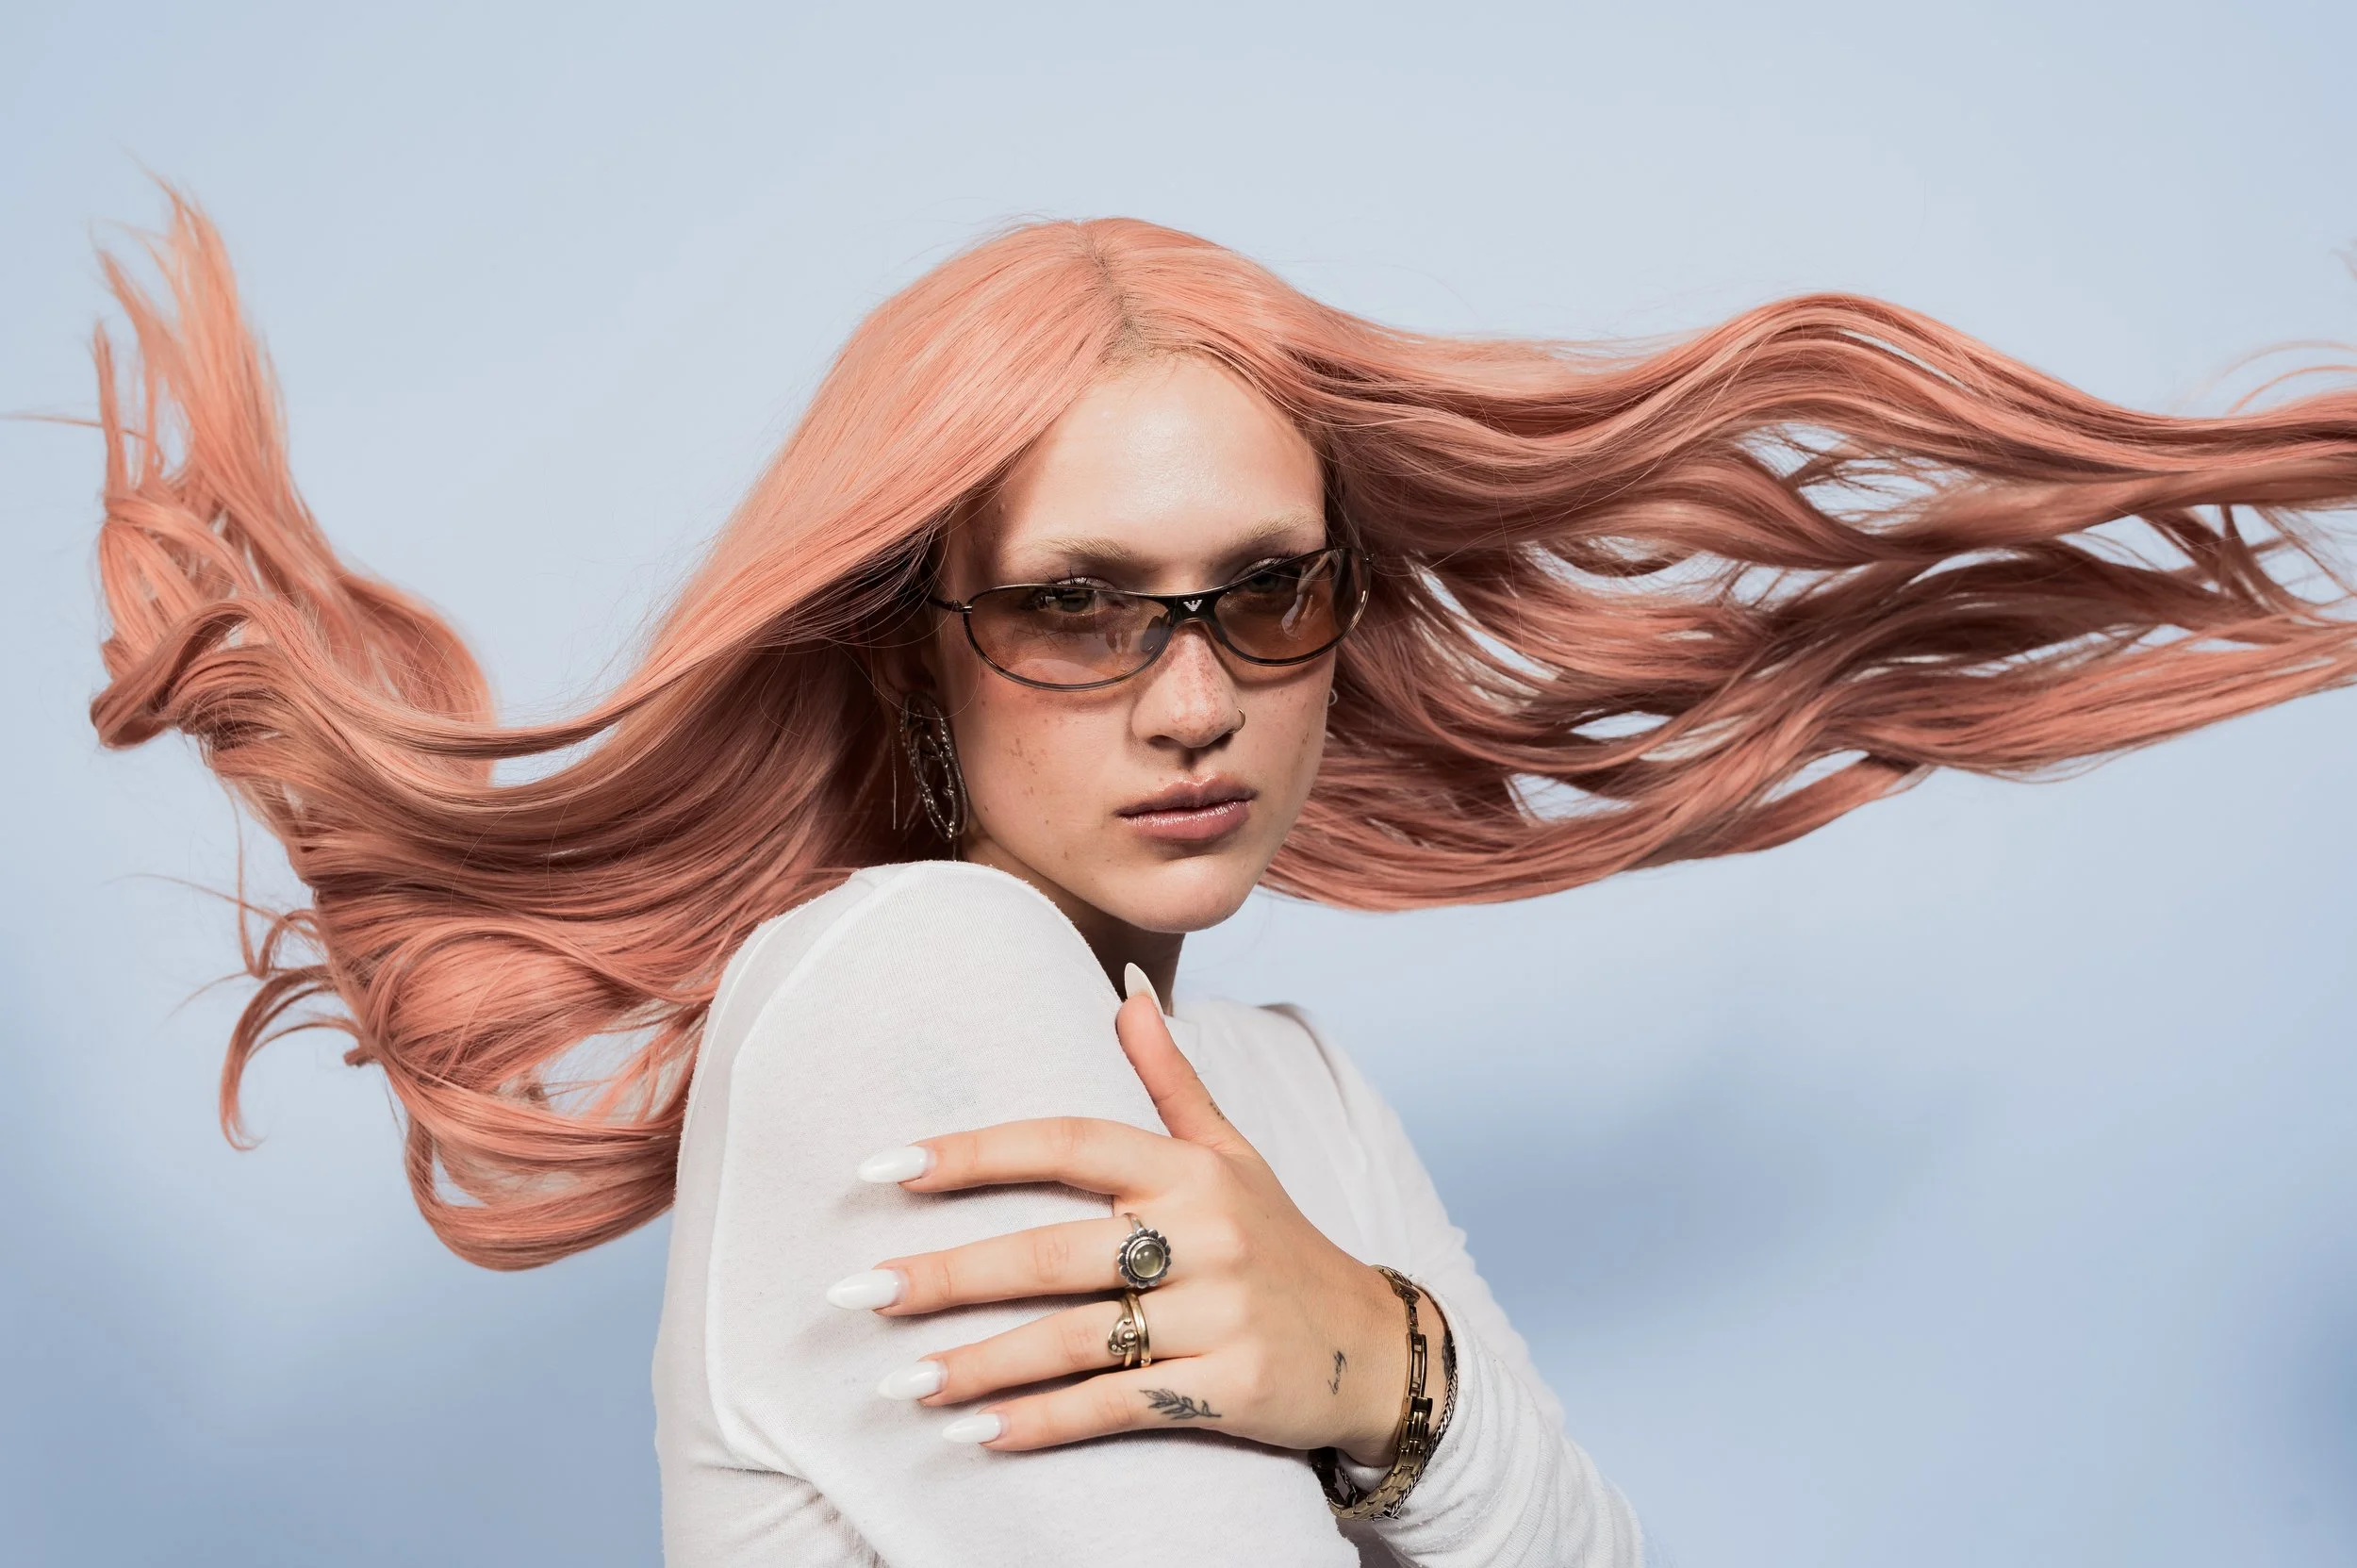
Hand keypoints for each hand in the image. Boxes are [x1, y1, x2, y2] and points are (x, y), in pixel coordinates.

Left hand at [833, 968, 1441, 1462]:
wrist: (1376, 1348)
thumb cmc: (1282, 1243)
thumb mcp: (1235, 1154)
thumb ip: (1171, 1078)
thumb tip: (1125, 986)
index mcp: (1191, 1169)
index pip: (1067, 1143)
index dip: (974, 1152)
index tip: (885, 1167)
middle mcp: (1205, 1235)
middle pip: (1051, 1252)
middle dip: (946, 1275)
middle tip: (858, 1291)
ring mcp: (1218, 1315)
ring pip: (1073, 1340)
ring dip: (978, 1366)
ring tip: (898, 1384)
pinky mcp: (1227, 1390)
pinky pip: (1114, 1408)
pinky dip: (1042, 1424)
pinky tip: (978, 1435)